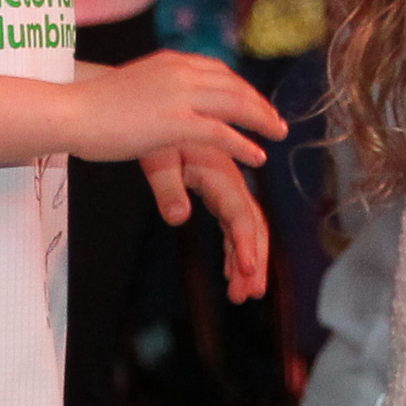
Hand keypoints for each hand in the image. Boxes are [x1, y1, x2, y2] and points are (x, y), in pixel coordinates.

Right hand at [71, 47, 286, 171]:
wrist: (68, 111)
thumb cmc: (86, 106)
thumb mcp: (128, 86)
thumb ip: (151, 88)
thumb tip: (155, 100)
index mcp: (169, 62)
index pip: (219, 71)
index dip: (242, 87)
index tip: (255, 101)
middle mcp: (181, 72)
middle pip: (234, 86)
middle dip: (259, 104)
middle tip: (277, 121)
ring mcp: (180, 96)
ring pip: (236, 106)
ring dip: (262, 121)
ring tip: (277, 136)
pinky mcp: (176, 123)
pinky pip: (221, 134)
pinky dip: (244, 145)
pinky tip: (257, 157)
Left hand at [140, 143, 273, 300]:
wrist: (154, 110)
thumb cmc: (154, 130)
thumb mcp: (157, 157)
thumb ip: (168, 187)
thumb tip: (178, 218)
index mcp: (219, 172)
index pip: (240, 215)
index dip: (246, 244)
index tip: (247, 271)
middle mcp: (228, 181)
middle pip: (250, 226)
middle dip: (252, 262)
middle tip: (247, 295)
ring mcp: (224, 187)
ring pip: (243, 229)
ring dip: (243, 261)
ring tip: (240, 294)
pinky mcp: (216, 190)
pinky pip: (232, 224)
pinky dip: (233, 248)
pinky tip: (229, 272)